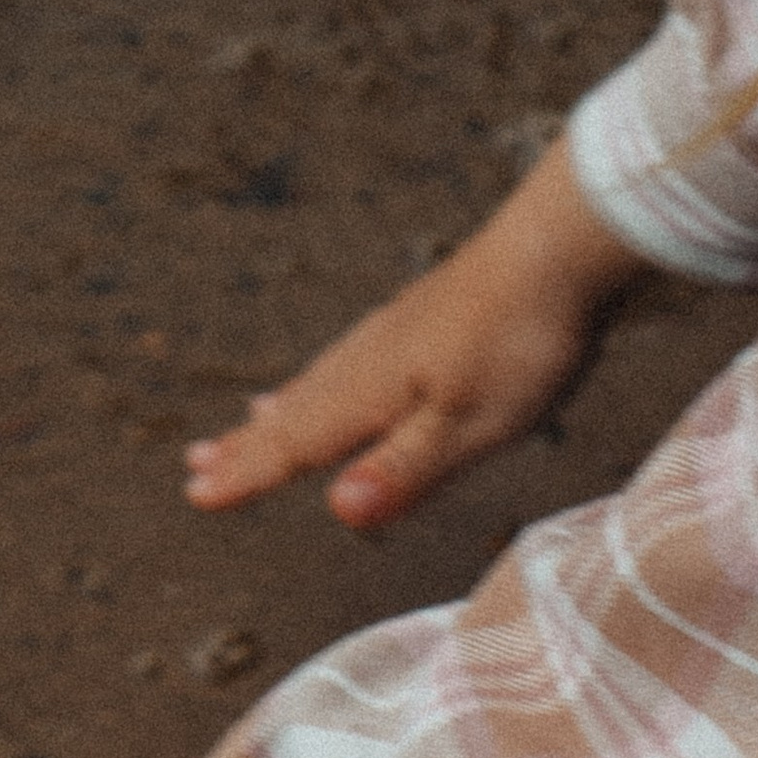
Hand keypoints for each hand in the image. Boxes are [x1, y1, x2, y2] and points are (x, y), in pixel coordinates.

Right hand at [184, 137, 649, 528]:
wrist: (561, 246)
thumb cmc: (522, 341)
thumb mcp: (472, 422)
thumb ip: (407, 468)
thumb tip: (339, 511)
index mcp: (373, 392)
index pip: (296, 443)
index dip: (249, 472)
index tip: (198, 495)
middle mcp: (370, 362)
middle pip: (295, 413)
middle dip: (248, 445)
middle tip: (196, 466)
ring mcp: (396, 336)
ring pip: (322, 383)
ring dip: (279, 411)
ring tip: (247, 422)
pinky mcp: (424, 320)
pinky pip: (353, 359)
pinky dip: (328, 378)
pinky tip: (338, 372)